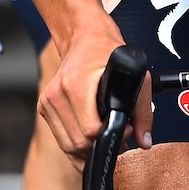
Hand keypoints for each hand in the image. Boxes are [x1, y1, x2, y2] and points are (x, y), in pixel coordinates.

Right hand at [38, 21, 147, 165]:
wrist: (84, 40)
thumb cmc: (107, 55)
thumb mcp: (136, 77)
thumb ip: (143, 112)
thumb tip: (144, 140)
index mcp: (76, 84)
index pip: (91, 130)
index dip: (111, 136)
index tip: (124, 129)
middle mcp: (58, 93)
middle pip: (79, 142)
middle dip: (100, 145)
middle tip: (117, 133)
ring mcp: (48, 101)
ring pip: (68, 146)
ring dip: (88, 148)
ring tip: (104, 133)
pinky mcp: (44, 107)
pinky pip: (61, 139)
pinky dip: (76, 143)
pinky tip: (90, 133)